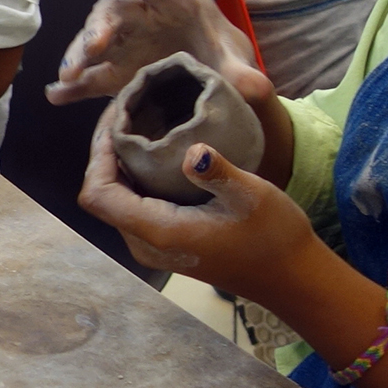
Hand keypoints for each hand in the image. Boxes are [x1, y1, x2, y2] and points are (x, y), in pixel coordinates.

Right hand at [49, 0, 267, 107]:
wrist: (218, 82)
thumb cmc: (226, 58)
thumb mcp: (238, 64)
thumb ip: (244, 74)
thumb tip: (256, 87)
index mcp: (175, 1)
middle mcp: (144, 17)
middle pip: (113, 13)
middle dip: (98, 28)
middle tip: (91, 51)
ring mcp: (126, 45)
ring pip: (95, 43)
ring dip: (79, 57)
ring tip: (68, 79)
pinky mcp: (116, 72)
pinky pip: (91, 77)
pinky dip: (74, 87)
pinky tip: (57, 96)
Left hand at [76, 116, 318, 295]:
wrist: (291, 277)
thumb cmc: (275, 238)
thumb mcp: (252, 197)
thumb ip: (219, 173)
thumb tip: (192, 152)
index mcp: (159, 232)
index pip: (98, 194)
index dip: (96, 155)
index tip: (116, 117)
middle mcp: (146, 244)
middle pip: (101, 195)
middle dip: (104, 152)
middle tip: (125, 110)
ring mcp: (154, 246)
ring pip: (116, 200)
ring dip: (118, 163)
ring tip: (136, 122)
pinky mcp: (165, 242)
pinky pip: (133, 205)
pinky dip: (134, 176)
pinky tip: (154, 151)